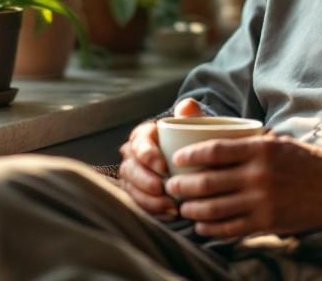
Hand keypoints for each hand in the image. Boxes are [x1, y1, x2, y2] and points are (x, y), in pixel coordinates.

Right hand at [117, 98, 204, 218]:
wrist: (191, 161)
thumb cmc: (189, 140)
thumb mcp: (191, 126)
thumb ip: (190, 115)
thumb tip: (187, 106)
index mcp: (143, 136)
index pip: (138, 143)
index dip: (147, 155)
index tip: (164, 166)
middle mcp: (132, 156)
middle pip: (130, 169)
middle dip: (144, 181)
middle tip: (162, 189)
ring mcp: (133, 177)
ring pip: (131, 189)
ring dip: (148, 200)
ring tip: (170, 206)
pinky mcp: (137, 195)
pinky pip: (138, 205)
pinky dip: (153, 211)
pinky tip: (170, 215)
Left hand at [164, 134, 321, 237]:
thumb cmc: (304, 160)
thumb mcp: (276, 141)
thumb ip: (246, 142)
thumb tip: (211, 138)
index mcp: (260, 149)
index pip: (214, 150)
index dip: (190, 156)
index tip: (177, 159)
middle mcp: (259, 175)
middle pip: (208, 182)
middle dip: (183, 186)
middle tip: (171, 186)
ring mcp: (263, 201)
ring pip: (215, 208)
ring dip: (192, 209)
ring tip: (182, 206)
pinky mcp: (268, 222)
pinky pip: (231, 228)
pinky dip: (211, 228)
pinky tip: (201, 225)